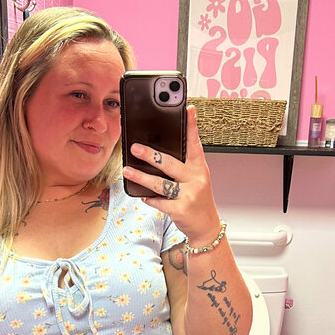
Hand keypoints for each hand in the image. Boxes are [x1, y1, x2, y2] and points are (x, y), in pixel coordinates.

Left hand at [122, 105, 220, 243]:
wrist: (206, 225)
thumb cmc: (197, 198)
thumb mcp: (196, 178)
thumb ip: (183, 165)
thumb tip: (158, 152)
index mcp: (199, 167)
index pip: (194, 143)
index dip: (191, 126)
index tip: (188, 109)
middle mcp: (196, 179)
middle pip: (170, 163)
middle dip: (150, 155)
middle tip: (135, 147)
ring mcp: (188, 195)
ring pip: (160, 183)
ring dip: (141, 177)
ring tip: (127, 170)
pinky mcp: (180, 210)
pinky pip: (159, 202)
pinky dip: (150, 199)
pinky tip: (143, 196)